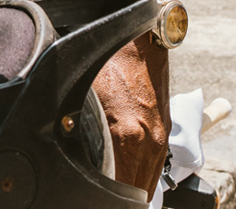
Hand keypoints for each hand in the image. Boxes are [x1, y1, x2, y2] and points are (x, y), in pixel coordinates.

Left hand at [95, 34, 169, 195]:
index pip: (124, 192)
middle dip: (121, 198)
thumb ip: (84, 137)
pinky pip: (155, 167)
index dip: (108, 200)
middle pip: (140, 193)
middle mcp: (151, 143)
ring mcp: (161, 138)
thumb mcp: (88, 101)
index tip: (96, 200)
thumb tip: (71, 159)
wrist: (141, 41)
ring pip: (149, 183)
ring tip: (114, 192)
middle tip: (102, 198)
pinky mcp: (165, 131)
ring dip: (133, 191)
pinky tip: (126, 176)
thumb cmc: (110, 65)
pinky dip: (142, 177)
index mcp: (130, 139)